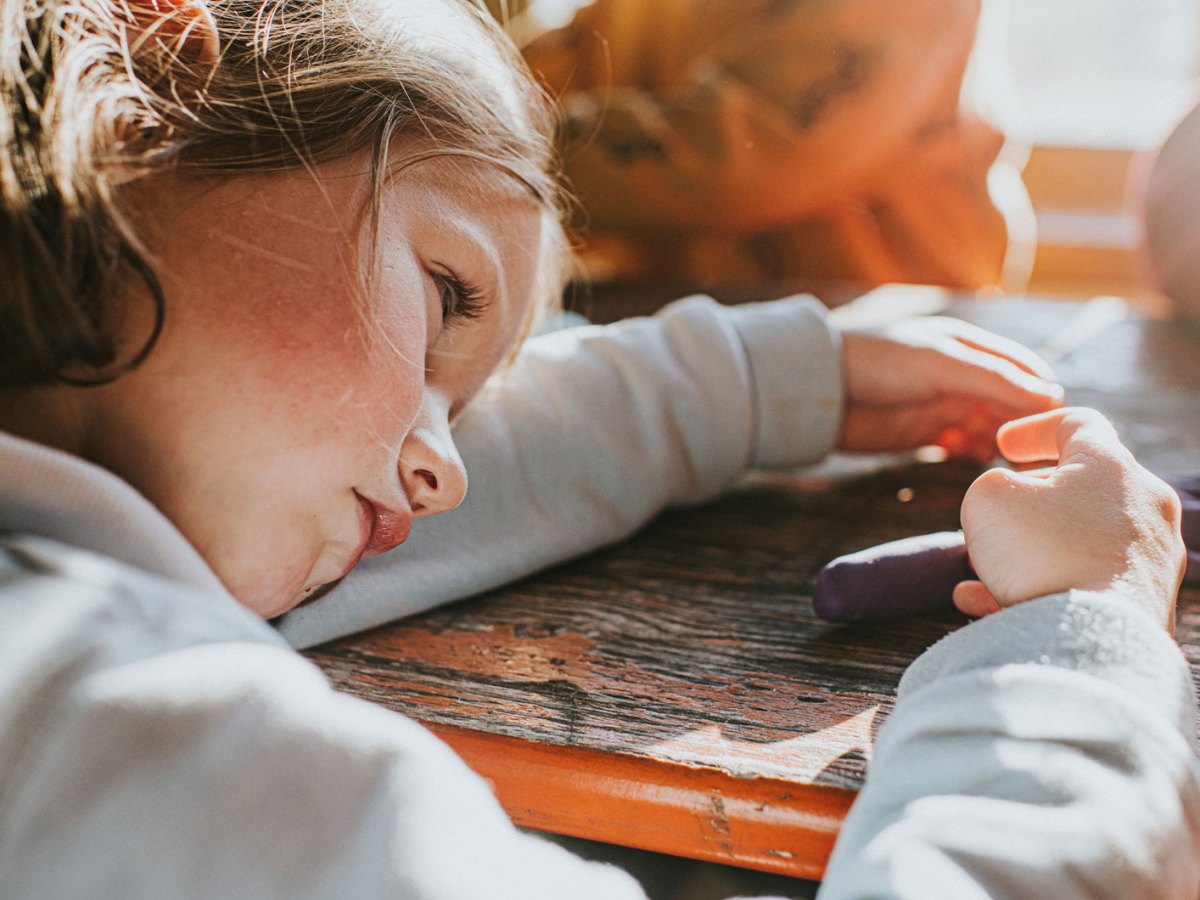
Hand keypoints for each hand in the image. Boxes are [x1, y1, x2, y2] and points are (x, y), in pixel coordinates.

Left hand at [839, 317, 1063, 459]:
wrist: (822, 389)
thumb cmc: (878, 362)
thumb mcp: (942, 365)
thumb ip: (995, 381)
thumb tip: (1052, 397)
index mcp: (969, 346)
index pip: (1024, 370)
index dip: (1043, 395)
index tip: (1057, 425)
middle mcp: (961, 375)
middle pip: (1011, 403)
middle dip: (1024, 426)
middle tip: (1038, 456)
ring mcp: (943, 405)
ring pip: (990, 427)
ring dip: (1002, 443)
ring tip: (1010, 464)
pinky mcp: (925, 433)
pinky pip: (963, 446)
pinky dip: (974, 453)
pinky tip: (977, 462)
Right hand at [954, 407, 1184, 631]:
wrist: (1093, 638)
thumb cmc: (1042, 553)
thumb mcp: (989, 497)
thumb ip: (994, 485)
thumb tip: (1010, 504)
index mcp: (1113, 466)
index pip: (1078, 424)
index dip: (1034, 428)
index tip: (1004, 445)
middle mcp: (1145, 507)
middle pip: (1081, 488)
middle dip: (1029, 501)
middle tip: (995, 515)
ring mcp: (1151, 560)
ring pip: (1079, 541)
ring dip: (1029, 548)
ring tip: (982, 566)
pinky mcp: (1146, 604)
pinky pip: (1085, 584)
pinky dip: (1041, 586)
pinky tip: (987, 603)